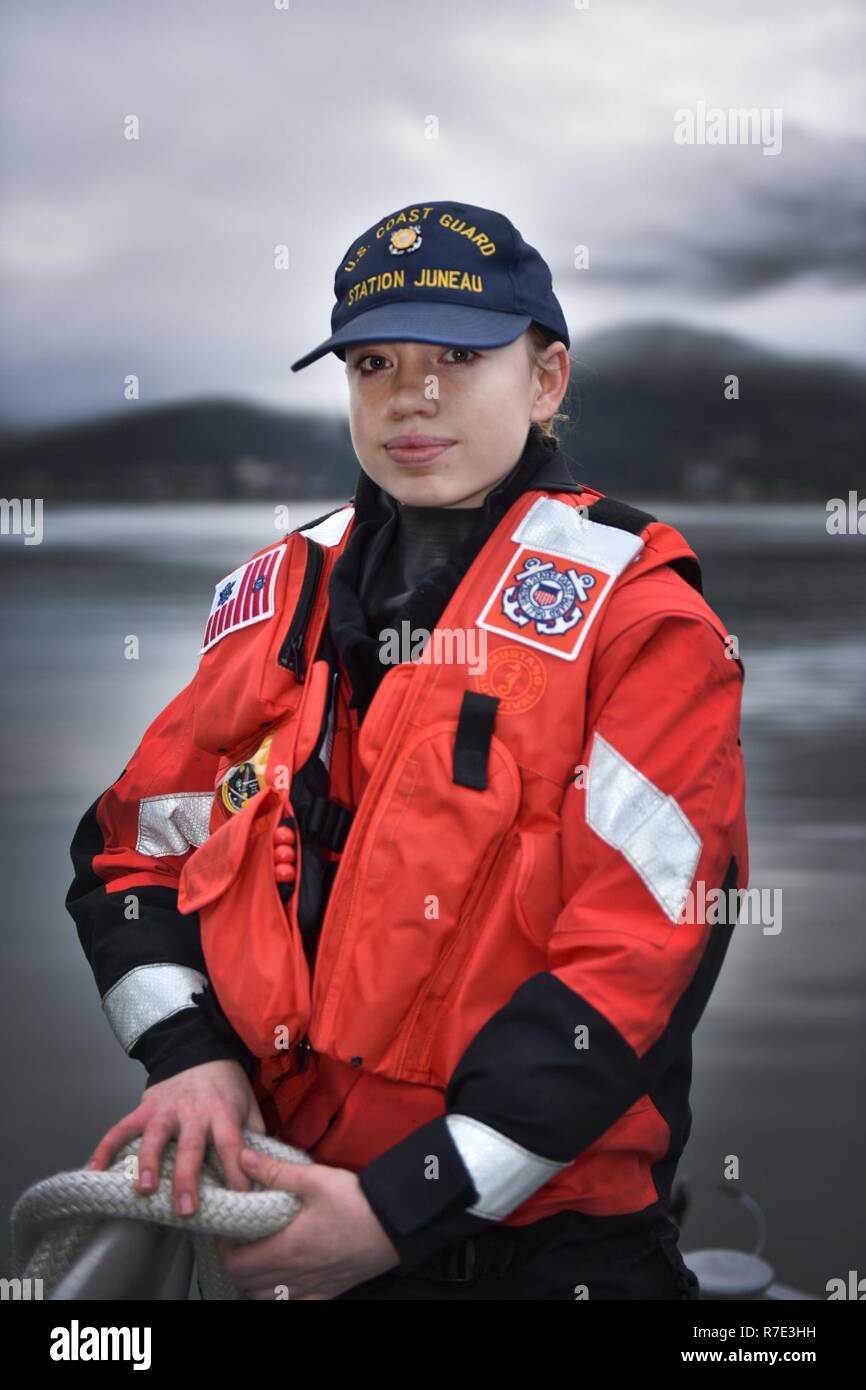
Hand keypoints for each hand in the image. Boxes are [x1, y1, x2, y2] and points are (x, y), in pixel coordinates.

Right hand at [85, 1058, 265, 1216]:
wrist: (199, 1048)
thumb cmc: (226, 1086)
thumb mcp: (248, 1104)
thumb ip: (254, 1136)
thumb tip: (264, 1171)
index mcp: (222, 1113)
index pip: (232, 1145)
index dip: (237, 1172)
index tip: (239, 1199)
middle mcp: (193, 1113)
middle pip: (190, 1147)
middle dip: (187, 1179)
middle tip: (186, 1210)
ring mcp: (165, 1111)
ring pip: (154, 1138)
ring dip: (148, 1164)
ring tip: (144, 1190)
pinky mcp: (144, 1108)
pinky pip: (121, 1128)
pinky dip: (105, 1147)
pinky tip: (95, 1169)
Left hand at [216, 1148, 400, 1299]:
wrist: (396, 1225)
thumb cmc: (356, 1202)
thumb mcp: (315, 1179)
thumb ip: (275, 1171)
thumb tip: (242, 1158)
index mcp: (286, 1250)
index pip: (236, 1264)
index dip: (224, 1249)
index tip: (229, 1231)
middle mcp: (294, 1276)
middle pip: (247, 1284)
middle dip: (237, 1264)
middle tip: (241, 1241)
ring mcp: (312, 1288)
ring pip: (266, 1298)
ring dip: (256, 1282)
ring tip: (261, 1257)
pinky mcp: (329, 1293)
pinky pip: (294, 1304)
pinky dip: (281, 1296)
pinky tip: (287, 1278)